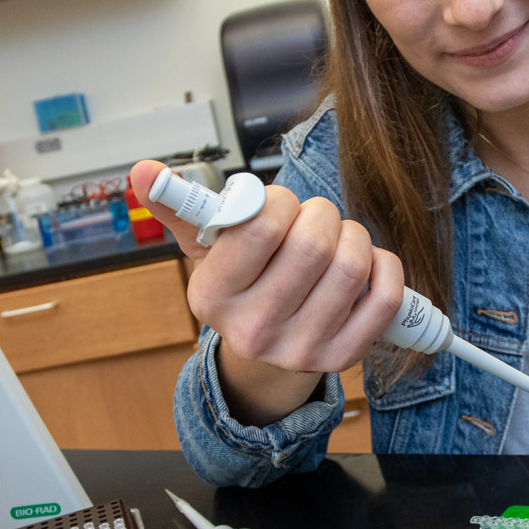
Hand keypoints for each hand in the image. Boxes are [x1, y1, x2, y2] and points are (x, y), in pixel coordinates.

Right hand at [129, 160, 405, 424]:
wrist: (266, 350)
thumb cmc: (241, 282)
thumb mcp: (206, 247)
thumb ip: (178, 204)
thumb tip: (143, 170)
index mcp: (211, 297)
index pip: (259, 228)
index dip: (279, 201)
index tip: (278, 205)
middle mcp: (253, 330)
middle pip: (312, 245)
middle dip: (321, 214)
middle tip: (313, 218)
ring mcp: (300, 349)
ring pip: (351, 266)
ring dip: (353, 235)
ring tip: (338, 237)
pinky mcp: (344, 357)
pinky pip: (384, 298)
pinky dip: (385, 265)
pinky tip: (367, 261)